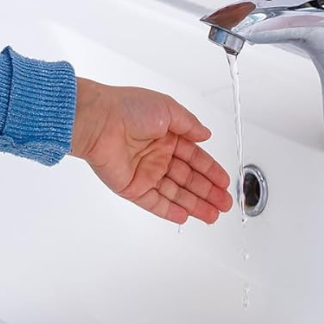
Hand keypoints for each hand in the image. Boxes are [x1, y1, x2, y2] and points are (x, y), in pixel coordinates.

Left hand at [69, 78, 232, 224]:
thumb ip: (190, 125)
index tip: (224, 181)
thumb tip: (205, 134)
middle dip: (208, 191)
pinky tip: (186, 216)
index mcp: (167, 135)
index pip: (195, 157)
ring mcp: (145, 172)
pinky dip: (170, 210)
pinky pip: (154, 202)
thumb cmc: (128, 107)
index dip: (211, 170)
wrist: (99, 121)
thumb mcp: (169, 108)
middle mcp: (157, 155)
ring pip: (175, 193)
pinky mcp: (132, 187)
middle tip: (224, 203)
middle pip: (188, 178)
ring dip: (195, 204)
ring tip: (212, 214)